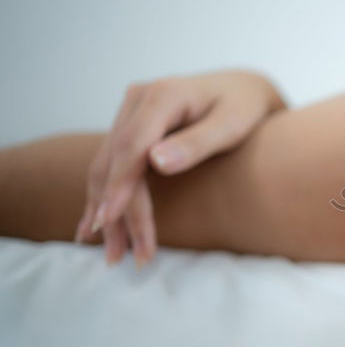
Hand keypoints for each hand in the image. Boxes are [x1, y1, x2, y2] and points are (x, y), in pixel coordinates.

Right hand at [75, 70, 285, 266]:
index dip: (120, 186)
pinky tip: (97, 226)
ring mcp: (130, 111)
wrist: (245, 89)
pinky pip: (111, 163)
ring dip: (105, 210)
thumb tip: (156, 162)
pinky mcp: (130, 124)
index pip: (132, 146)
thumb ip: (197, 143)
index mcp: (163, 95)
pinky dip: (105, 196)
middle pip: (115, 161)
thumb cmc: (245, 108)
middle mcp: (138, 99)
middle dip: (115, 211)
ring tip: (113, 253)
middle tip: (121, 257)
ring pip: (105, 165)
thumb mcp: (232, 124)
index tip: (111, 220)